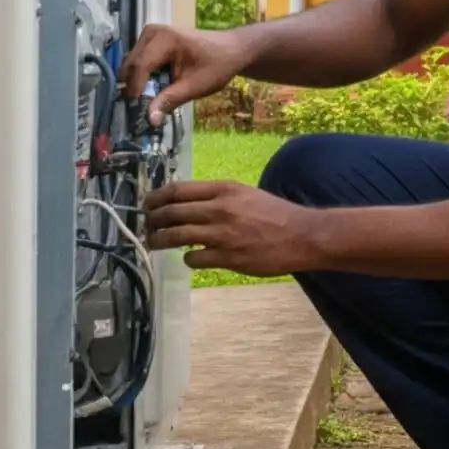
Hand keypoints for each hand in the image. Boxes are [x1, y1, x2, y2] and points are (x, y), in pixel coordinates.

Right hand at [119, 22, 250, 123]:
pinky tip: (152, 90)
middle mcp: (151, 33)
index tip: (135, 111)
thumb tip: (150, 120)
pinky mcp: (150, 41)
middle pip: (131, 65)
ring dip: (135, 84)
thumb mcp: (195, 86)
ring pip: (131, 64)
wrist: (230, 50)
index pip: (139, 66)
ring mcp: (149, 35)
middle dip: (132, 89)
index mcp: (164, 39)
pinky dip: (141, 77)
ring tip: (146, 102)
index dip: (134, 90)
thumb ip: (170, 100)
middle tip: (138, 111)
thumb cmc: (216, 66)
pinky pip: (137, 61)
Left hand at [142, 180, 334, 277]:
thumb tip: (187, 203)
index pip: (178, 190)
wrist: (302, 235)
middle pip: (172, 212)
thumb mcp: (245, 194)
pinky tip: (191, 258)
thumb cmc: (275, 213)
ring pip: (176, 236)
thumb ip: (217, 197)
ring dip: (159, 240)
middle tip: (145, 225)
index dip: (156, 197)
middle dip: (152, 220)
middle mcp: (220, 209)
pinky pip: (194, 258)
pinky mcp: (227, 258)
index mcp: (224, 190)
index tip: (146, 203)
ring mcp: (222, 235)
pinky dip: (188, 258)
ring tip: (153, 243)